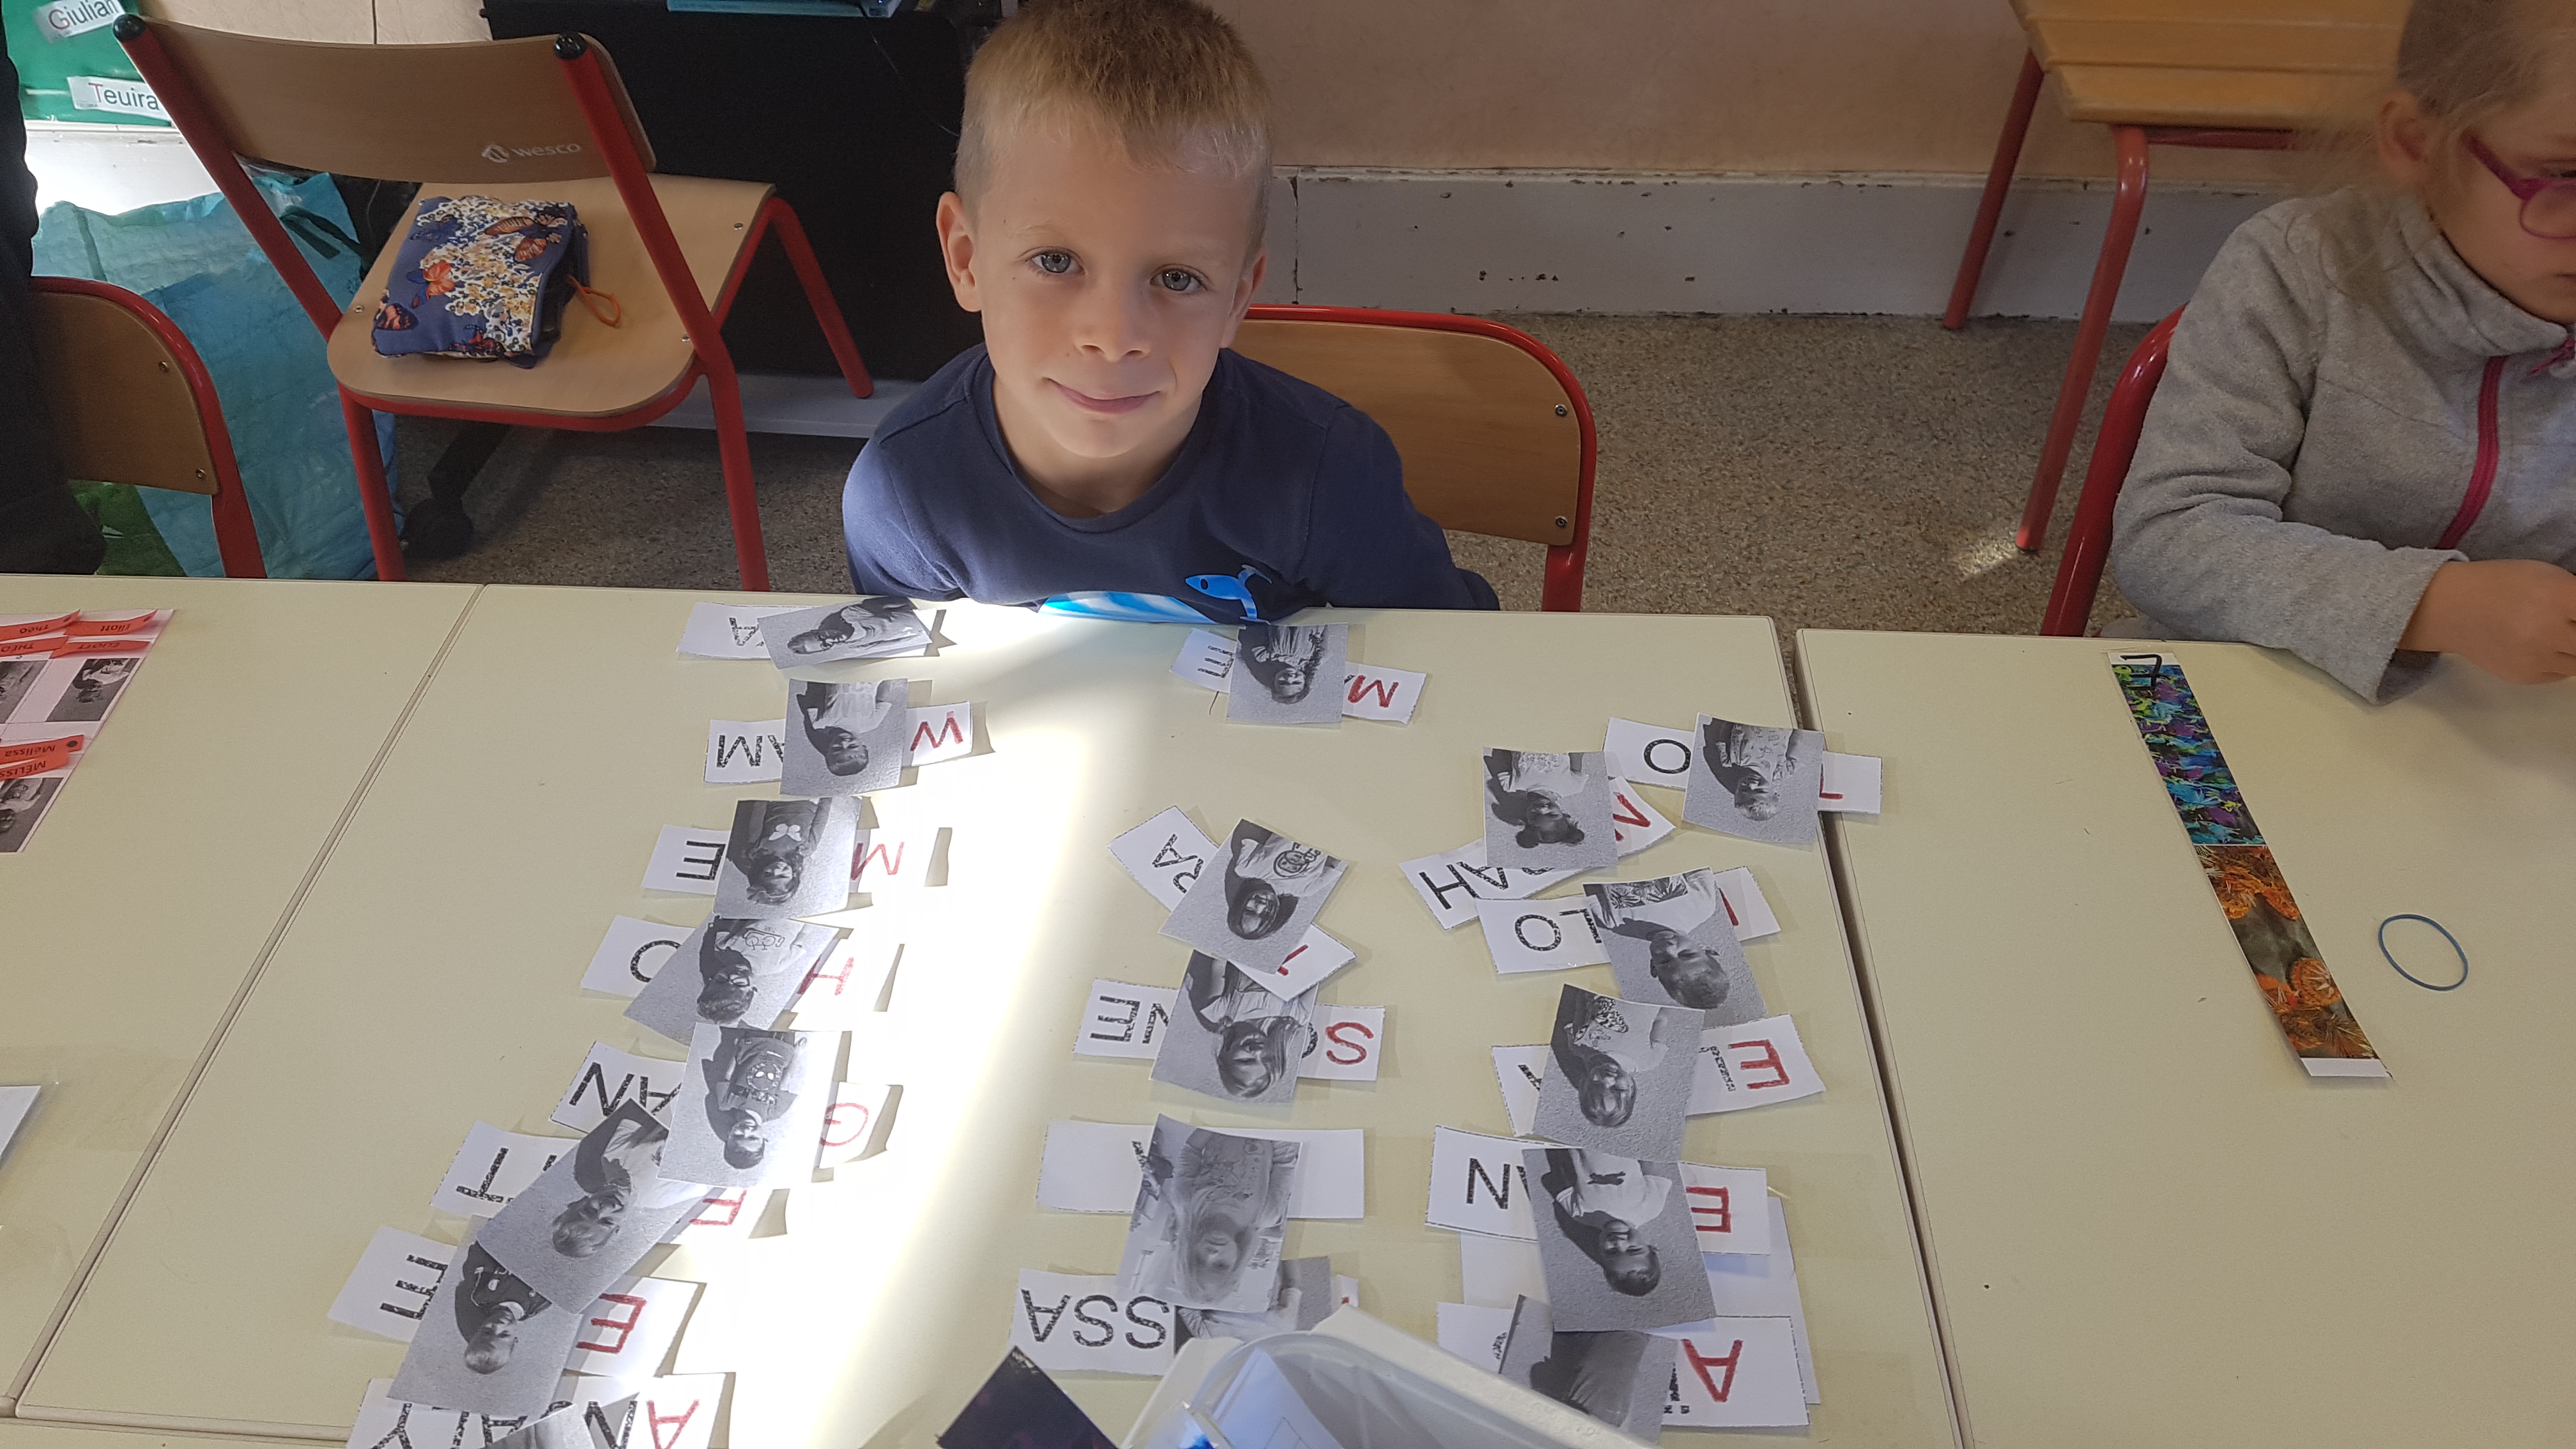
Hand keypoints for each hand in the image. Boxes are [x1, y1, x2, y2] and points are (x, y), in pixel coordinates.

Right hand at [2397, 560, 2575, 682]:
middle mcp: (2550, 630)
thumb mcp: (2548, 576)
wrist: (2450, 608)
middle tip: (2567, 627)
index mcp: (2559, 596)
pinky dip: (2561, 660)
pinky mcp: (2527, 676)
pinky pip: (2562, 673)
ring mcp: (2538, 657)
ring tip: (2558, 634)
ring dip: (2574, 648)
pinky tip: (2543, 644)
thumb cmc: (2502, 584)